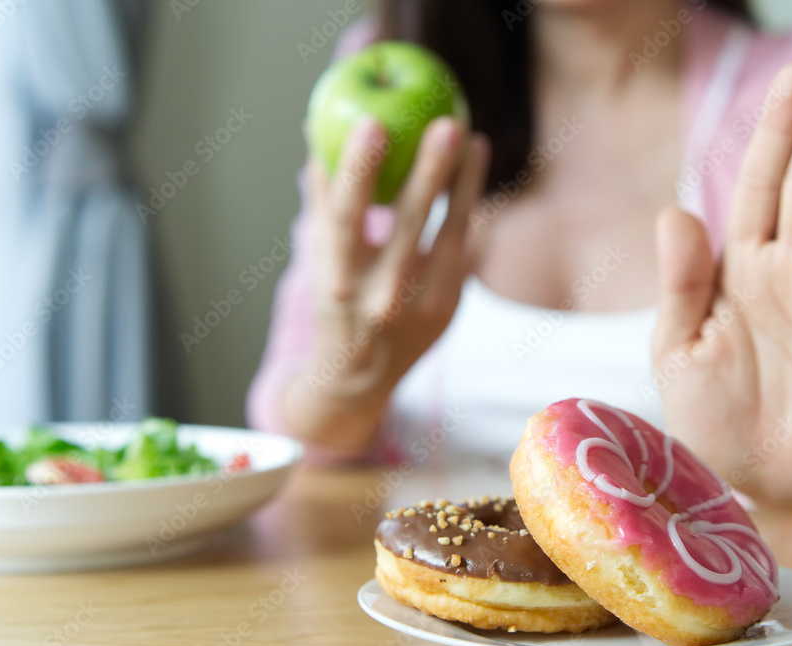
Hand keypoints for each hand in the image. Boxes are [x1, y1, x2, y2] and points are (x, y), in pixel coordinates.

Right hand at [288, 117, 488, 453]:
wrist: (357, 378)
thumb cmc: (334, 302)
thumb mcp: (319, 258)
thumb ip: (323, 200)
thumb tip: (317, 134)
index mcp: (337, 280)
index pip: (346, 217)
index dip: (358, 169)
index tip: (372, 121)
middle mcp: (379, 297)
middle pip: (409, 224)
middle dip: (430, 171)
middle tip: (445, 123)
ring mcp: (420, 307)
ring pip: (450, 234)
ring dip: (465, 185)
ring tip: (474, 140)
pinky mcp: (449, 309)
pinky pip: (464, 250)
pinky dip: (469, 210)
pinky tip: (474, 174)